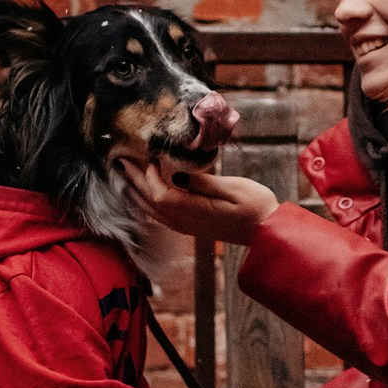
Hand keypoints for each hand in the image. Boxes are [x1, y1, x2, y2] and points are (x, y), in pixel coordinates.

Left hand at [122, 161, 277, 246]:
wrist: (266, 230)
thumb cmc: (255, 205)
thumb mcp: (234, 188)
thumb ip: (205, 182)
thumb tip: (179, 174)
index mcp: (195, 211)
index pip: (160, 195)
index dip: (150, 176)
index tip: (150, 157)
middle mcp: (186, 222)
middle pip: (150, 203)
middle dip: (134, 182)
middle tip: (121, 161)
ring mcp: (187, 227)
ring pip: (152, 212)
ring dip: (137, 193)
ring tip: (126, 176)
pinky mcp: (191, 227)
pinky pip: (161, 217)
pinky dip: (147, 204)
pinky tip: (145, 197)